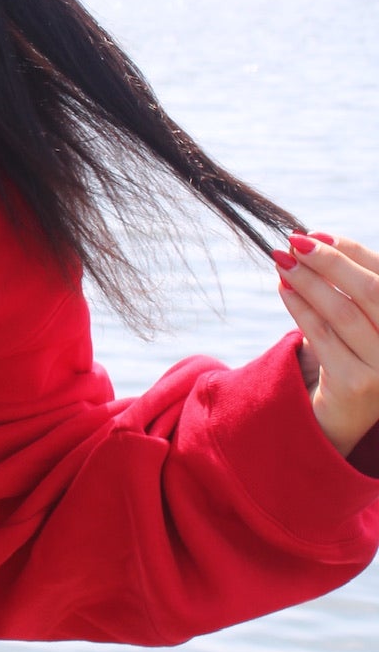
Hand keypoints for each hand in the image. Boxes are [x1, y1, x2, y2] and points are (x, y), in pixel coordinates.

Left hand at [273, 234, 378, 457]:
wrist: (339, 417)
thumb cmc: (350, 355)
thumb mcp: (358, 319)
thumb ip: (350, 284)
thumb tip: (315, 238)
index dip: (352, 251)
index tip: (316, 234)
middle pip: (369, 290)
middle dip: (329, 262)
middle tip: (294, 242)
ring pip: (343, 312)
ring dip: (308, 282)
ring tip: (282, 262)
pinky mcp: (357, 386)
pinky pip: (322, 337)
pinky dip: (300, 308)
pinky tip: (282, 290)